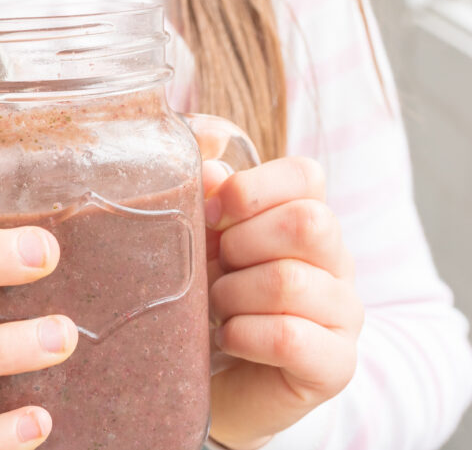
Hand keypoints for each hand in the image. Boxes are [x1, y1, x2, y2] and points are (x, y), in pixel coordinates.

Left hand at [202, 157, 363, 449]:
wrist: (217, 379)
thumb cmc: (215, 299)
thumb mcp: (205, 242)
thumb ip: (211, 200)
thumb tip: (213, 171)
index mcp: (309, 220)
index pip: (305, 175)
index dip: (251, 188)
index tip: (213, 214)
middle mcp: (338, 262)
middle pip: (308, 222)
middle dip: (242, 243)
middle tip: (218, 268)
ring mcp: (344, 314)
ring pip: (289, 281)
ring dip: (232, 294)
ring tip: (218, 307)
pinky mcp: (335, 364)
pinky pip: (287, 337)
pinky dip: (242, 334)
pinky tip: (230, 337)